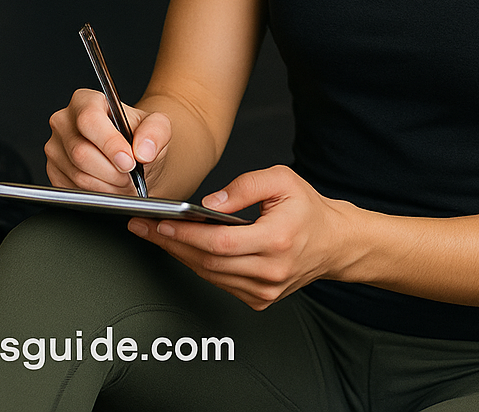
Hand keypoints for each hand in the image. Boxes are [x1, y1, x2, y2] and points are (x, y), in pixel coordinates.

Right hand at [45, 88, 171, 194]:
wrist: (133, 156)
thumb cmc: (140, 137)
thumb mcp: (157, 127)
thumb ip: (155, 132)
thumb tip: (143, 150)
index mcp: (85, 101)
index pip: (89, 120)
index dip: (109, 143)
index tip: (129, 161)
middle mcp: (64, 121)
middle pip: (81, 152)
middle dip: (112, 171)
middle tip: (131, 174)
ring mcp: (55, 148)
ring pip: (78, 175)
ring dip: (107, 185)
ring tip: (124, 180)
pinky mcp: (53, 172)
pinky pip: (72, 190)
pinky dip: (96, 195)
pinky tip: (110, 186)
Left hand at [127, 165, 354, 309]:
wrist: (334, 242)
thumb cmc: (308, 208)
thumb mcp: (281, 179)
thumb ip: (244, 186)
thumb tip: (209, 202)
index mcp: (277, 239)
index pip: (220, 242)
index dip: (186, 234)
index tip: (159, 222)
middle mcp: (271, 270)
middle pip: (209, 262)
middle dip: (172, 243)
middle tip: (144, 228)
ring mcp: (266, 290)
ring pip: (211, 275)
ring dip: (181, 255)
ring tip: (157, 235)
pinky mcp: (261, 299)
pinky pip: (221, 282)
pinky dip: (200, 265)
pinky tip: (185, 248)